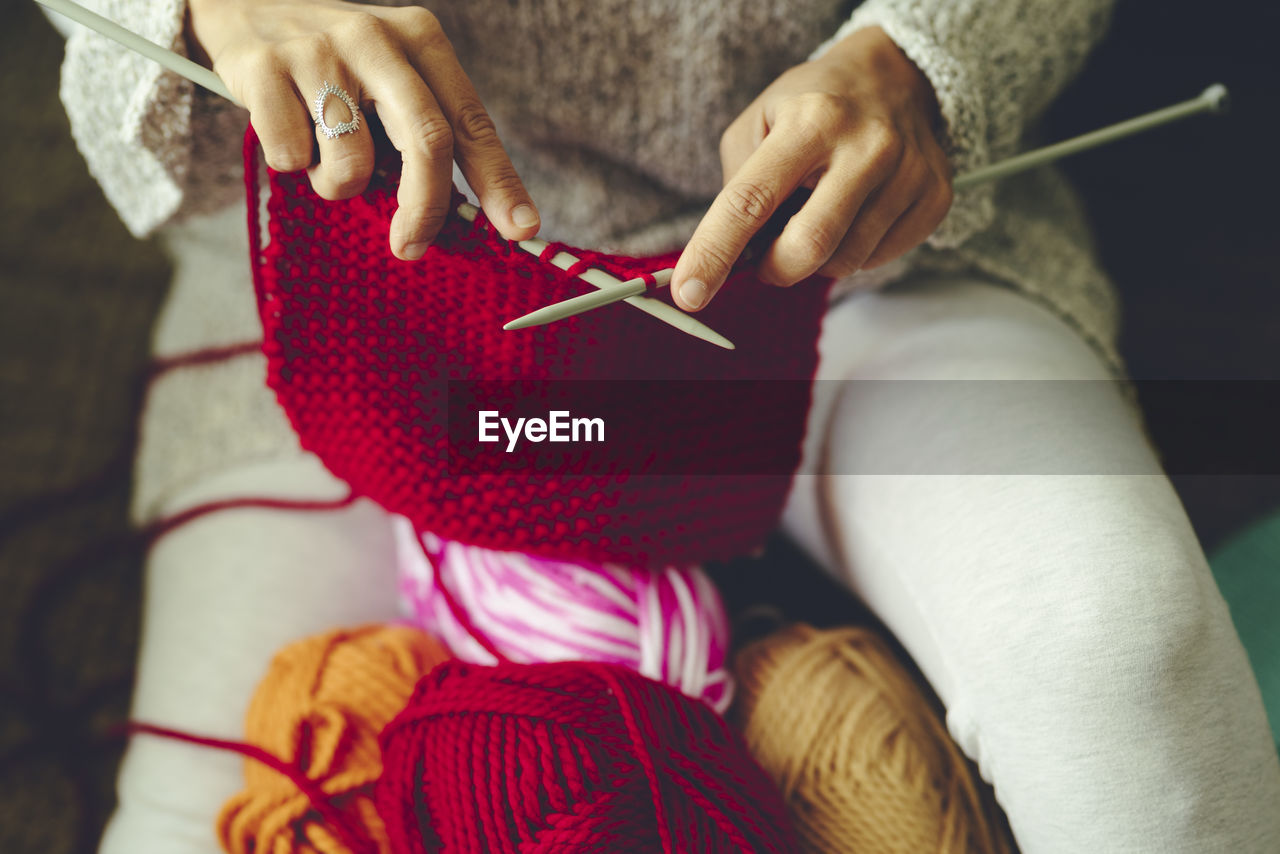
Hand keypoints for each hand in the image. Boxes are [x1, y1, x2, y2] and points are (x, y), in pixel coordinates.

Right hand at [186, 0, 538, 259]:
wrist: (240, 2)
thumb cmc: (336, 60)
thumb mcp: (392, 73)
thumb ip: (427, 129)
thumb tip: (468, 215)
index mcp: (421, 38)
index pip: (471, 122)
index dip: (499, 182)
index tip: (521, 228)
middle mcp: (376, 38)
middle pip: (427, 142)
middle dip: (425, 209)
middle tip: (411, 246)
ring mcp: (318, 50)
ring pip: (352, 164)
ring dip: (338, 185)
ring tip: (323, 157)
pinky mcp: (262, 68)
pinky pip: (289, 156)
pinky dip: (290, 162)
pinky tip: (285, 128)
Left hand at [672, 26, 951, 310]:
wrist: (895, 75)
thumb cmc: (813, 106)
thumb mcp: (759, 124)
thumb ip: (738, 188)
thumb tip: (730, 258)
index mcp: (811, 121)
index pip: (750, 200)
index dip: (715, 252)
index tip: (689, 294)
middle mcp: (866, 145)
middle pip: (808, 246)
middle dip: (775, 269)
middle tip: (767, 257)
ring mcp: (908, 173)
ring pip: (845, 262)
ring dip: (815, 260)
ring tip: (817, 217)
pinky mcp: (934, 198)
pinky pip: (878, 260)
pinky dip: (852, 252)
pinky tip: (854, 215)